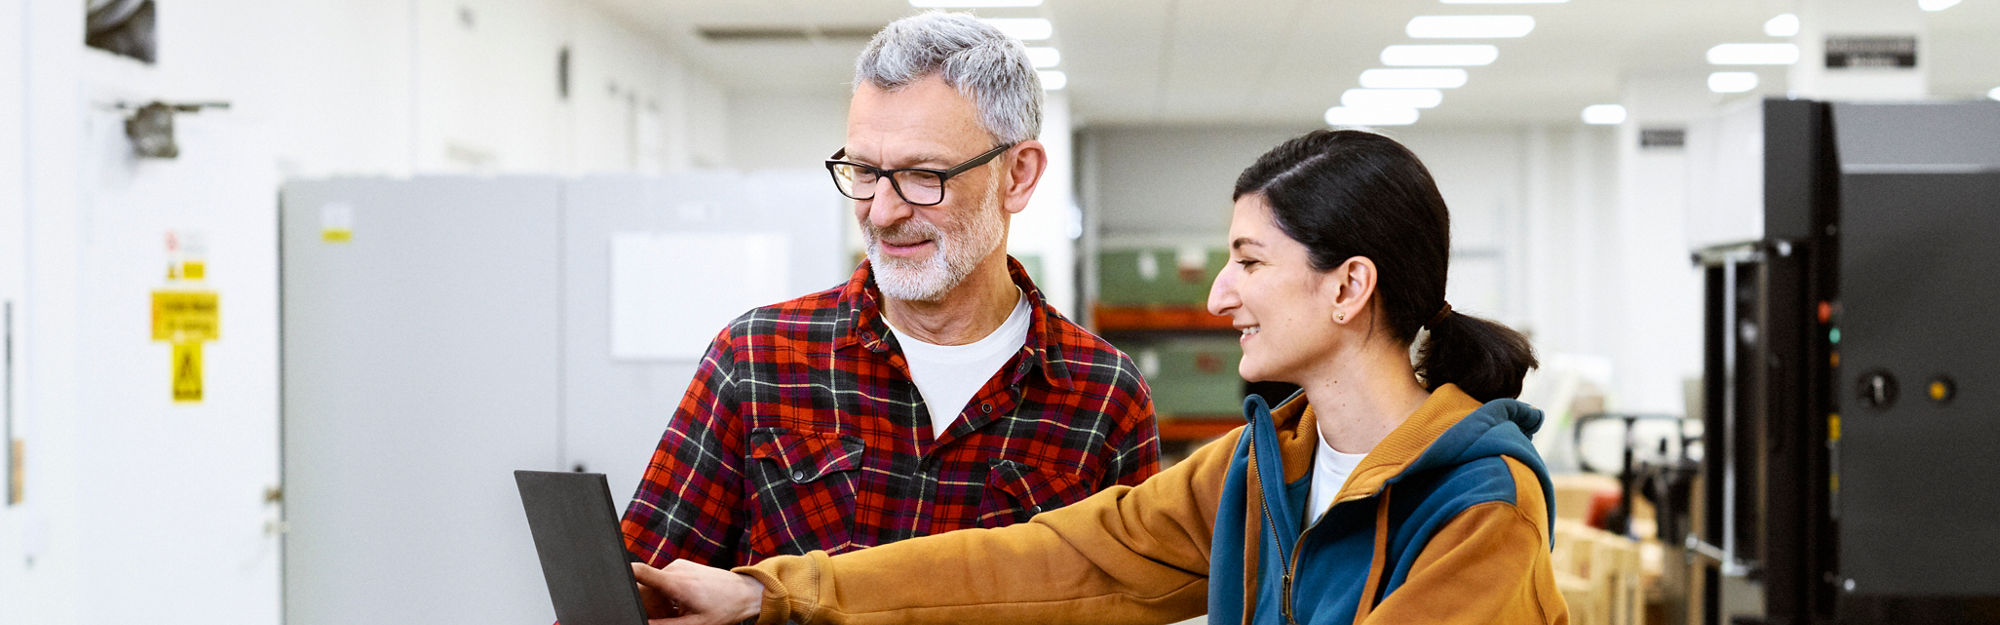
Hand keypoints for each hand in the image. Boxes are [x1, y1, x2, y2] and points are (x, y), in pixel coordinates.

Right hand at [630, 559, 766, 624]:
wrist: (746, 592)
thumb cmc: (725, 608)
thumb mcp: (694, 624)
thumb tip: (644, 624)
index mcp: (675, 582)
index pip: (639, 572)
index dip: (621, 575)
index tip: (611, 581)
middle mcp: (675, 569)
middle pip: (646, 587)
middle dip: (649, 605)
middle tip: (668, 616)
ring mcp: (679, 566)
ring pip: (655, 587)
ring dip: (660, 603)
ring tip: (680, 614)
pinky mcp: (683, 567)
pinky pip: (665, 583)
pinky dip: (668, 597)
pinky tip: (683, 607)